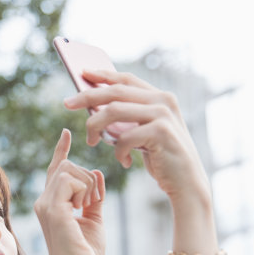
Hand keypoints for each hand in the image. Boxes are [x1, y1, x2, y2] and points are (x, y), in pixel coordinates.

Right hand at [34, 129, 105, 254]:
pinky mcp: (52, 207)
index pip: (55, 170)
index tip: (67, 132)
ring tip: (89, 206)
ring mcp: (45, 203)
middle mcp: (44, 201)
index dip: (62, 150)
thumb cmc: (85, 253)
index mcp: (52, 204)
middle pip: (66, 166)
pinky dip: (83, 189)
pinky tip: (83, 206)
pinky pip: (69, 179)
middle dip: (86, 177)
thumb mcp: (94, 220)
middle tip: (94, 201)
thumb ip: (94, 198)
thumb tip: (97, 173)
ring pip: (68, 169)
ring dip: (86, 184)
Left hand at [64, 69, 210, 202]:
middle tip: (67, 104)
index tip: (82, 73)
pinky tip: (123, 162)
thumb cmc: (161, 156)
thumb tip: (93, 106)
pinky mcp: (160, 132)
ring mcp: (163, 115)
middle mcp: (163, 100)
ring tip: (91, 141)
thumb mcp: (144, 131)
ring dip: (95, 126)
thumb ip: (128, 117)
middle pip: (115, 91)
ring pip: (114, 111)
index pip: (126, 79)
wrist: (186, 181)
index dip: (103, 75)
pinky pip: (124, 137)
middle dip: (87, 96)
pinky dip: (117, 151)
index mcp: (160, 97)